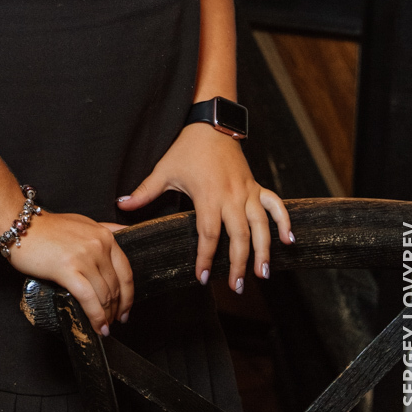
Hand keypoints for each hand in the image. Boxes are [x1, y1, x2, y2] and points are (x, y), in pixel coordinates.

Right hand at [8, 210, 134, 337]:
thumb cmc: (47, 228)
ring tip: (103, 327)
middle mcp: (98, 245)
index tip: (126, 309)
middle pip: (115, 286)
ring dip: (106, 316)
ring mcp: (84, 257)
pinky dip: (96, 317)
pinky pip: (89, 299)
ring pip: (104, 295)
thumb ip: (104, 231)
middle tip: (112, 322)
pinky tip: (97, 326)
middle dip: (116, 309)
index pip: (126, 271)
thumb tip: (125, 232)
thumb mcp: (83, 223)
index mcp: (104, 236)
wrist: (20, 226)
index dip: (128, 295)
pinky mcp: (68, 269)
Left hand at [116, 125, 292, 291]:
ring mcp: (246, 191)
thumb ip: (144, 192)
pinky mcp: (256, 185)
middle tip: (237, 287)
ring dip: (264, 250)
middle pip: (239, 236)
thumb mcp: (163, 170)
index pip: (209, 234)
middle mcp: (231, 196)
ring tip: (264, 274)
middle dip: (238, 263)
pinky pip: (275, 204)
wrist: (211, 124)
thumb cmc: (186, 148)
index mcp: (208, 196)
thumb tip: (121, 206)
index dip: (205, 257)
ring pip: (261, 225)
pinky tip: (290, 241)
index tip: (201, 278)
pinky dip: (284, 221)